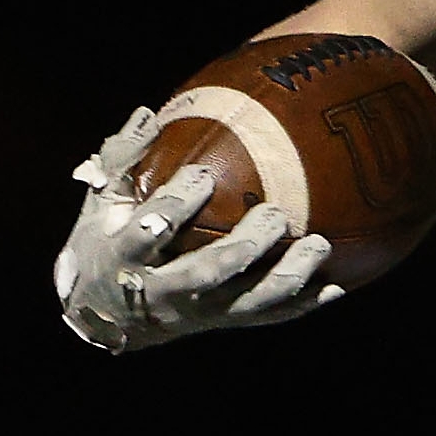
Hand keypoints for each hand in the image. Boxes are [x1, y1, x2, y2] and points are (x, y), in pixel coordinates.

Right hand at [53, 106, 340, 353]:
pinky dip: (302, 304)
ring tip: (319, 246)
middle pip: (205, 275)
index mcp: (126, 256)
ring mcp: (196, 312)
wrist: (105, 314)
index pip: (151, 232)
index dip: (176, 207)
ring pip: (245, 302)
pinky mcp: (220, 323)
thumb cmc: (104, 240)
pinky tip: (336, 286)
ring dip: (285, 277)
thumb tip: (147, 112)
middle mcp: (162, 291)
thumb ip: (122, 158)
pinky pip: (265, 317)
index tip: (202, 176)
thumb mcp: (100, 202)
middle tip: (276, 215)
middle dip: (243, 249)